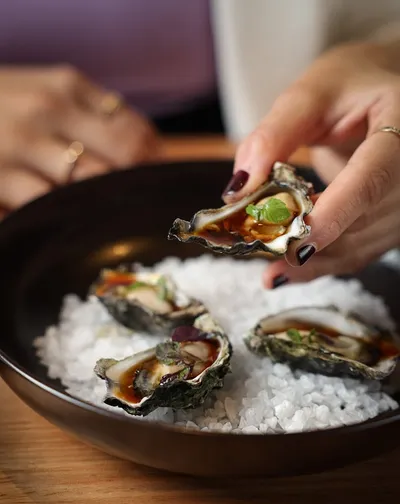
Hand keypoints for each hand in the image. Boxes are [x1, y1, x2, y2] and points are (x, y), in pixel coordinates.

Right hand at [0, 65, 159, 216]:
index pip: (133, 128)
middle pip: (121, 156)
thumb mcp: (46, 90)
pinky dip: (63, 216)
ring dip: (104, 201)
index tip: (157, 180)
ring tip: (107, 211)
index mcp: (66, 87)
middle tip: (137, 202)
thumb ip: (95, 112)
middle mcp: (46, 112)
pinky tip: (68, 217)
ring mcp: (20, 147)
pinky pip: (45, 206)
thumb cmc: (3, 104)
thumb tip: (150, 148)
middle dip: (136, 183)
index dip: (154, 160)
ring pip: (88, 184)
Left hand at [224, 42, 399, 287]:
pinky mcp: (390, 223)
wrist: (386, 96)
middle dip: (307, 239)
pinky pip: (356, 254)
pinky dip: (318, 266)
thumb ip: (274, 136)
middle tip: (256, 247)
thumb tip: (239, 188)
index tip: (292, 239)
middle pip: (361, 221)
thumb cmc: (352, 86)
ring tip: (267, 268)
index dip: (333, 214)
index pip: (371, 179)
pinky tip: (285, 272)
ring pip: (357, 246)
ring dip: (308, 261)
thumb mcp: (311, 94)